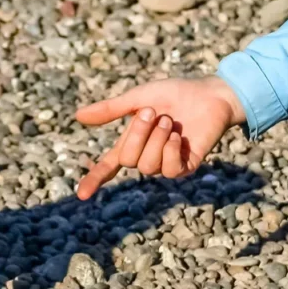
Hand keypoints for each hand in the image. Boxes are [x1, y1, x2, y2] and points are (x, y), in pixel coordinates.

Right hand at [73, 76, 245, 199]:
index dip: (95, 179)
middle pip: (129, 160)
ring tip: (170, 122)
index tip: (81, 195)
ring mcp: (167, 163)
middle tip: (153, 113)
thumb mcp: (139, 98)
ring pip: (147, 166)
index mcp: (133, 141)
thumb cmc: (175, 93)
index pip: (109, 165)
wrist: (209, 93)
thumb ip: (111, 110)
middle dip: (138, 134)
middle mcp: (147, 155)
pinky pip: (169, 170)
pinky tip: (177, 137)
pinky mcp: (185, 167)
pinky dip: (170, 151)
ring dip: (157, 139)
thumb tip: (77, 116)